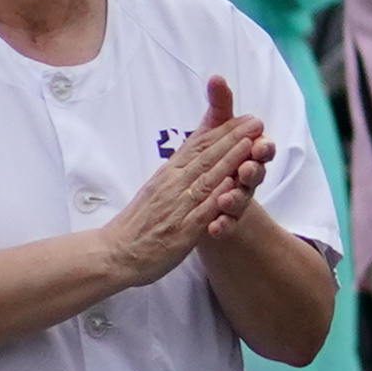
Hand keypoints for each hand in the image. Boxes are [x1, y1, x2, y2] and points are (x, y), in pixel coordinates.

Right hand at [107, 79, 278, 282]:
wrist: (115, 253)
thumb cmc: (138, 223)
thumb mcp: (157, 189)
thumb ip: (177, 173)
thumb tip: (195, 157)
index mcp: (167, 174)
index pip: (197, 146)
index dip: (222, 131)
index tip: (244, 117)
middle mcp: (172, 185)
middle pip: (205, 156)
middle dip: (233, 138)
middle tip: (256, 121)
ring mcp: (177, 206)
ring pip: (207, 178)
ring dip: (230, 160)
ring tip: (251, 144)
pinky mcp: (181, 231)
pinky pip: (202, 211)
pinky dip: (218, 196)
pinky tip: (234, 185)